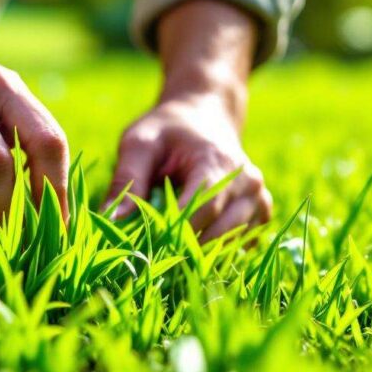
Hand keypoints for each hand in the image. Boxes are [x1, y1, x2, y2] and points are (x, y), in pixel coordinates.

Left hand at [106, 94, 270, 241]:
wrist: (204, 116)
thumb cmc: (167, 130)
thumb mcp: (139, 142)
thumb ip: (127, 178)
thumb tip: (110, 219)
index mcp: (218, 160)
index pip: (201, 208)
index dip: (173, 231)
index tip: (143, 244)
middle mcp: (247, 182)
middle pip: (218, 232)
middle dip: (182, 248)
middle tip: (148, 255)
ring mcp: (258, 199)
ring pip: (230, 245)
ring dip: (198, 253)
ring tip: (166, 251)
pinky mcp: (260, 213)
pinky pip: (240, 246)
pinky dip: (214, 251)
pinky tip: (189, 246)